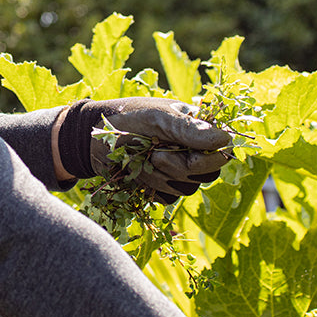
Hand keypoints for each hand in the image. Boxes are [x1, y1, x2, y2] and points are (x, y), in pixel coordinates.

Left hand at [55, 97, 232, 203]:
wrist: (90, 138)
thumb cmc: (124, 118)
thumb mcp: (155, 118)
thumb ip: (187, 129)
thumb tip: (226, 140)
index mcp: (194, 126)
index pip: (221, 150)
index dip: (210, 159)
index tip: (191, 159)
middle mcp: (190, 148)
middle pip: (207, 173)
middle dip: (180, 169)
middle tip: (156, 156)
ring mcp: (176, 167)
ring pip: (187, 188)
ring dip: (162, 178)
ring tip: (140, 160)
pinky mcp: (161, 184)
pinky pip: (168, 198)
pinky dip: (152, 188)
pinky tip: (136, 174)